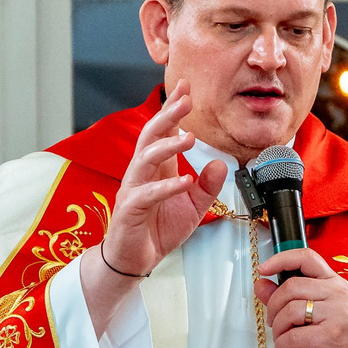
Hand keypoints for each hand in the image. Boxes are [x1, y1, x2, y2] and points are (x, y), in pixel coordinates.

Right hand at [82, 81, 227, 333]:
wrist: (135, 261)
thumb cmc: (158, 230)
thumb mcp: (192, 208)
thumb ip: (207, 186)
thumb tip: (218, 163)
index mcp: (156, 168)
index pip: (163, 131)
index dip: (173, 110)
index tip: (187, 87)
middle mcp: (142, 173)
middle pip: (151, 136)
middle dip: (168, 116)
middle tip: (186, 99)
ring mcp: (133, 190)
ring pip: (145, 159)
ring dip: (166, 147)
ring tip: (189, 139)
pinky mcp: (130, 211)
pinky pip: (147, 194)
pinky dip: (166, 187)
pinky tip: (184, 182)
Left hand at [255, 250, 347, 347]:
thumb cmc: (339, 341)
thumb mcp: (315, 314)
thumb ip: (286, 297)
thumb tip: (260, 284)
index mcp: (335, 284)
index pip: (307, 258)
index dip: (281, 259)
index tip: (263, 269)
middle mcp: (338, 294)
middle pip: (292, 286)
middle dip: (273, 305)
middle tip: (272, 321)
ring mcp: (337, 314)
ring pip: (291, 310)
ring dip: (277, 327)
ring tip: (279, 338)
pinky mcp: (331, 336)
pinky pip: (294, 335)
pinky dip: (282, 344)